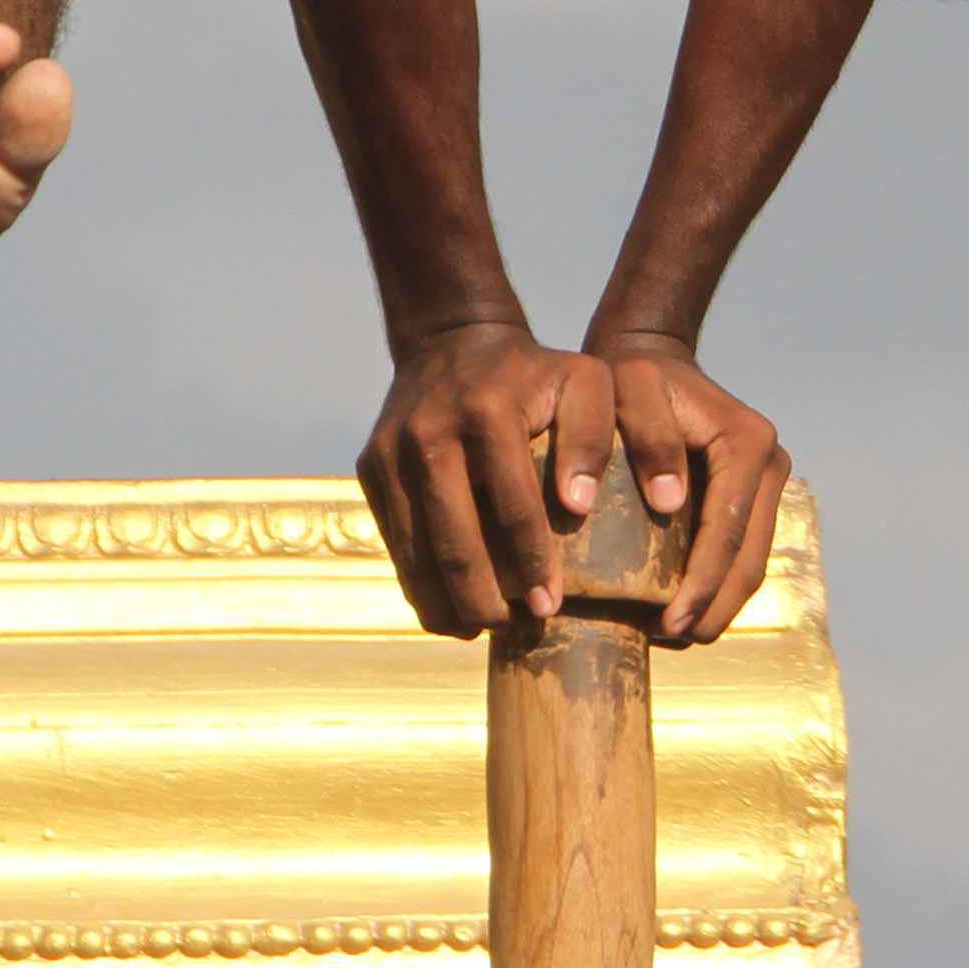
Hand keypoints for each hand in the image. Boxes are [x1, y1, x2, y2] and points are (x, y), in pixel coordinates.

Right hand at [356, 321, 617, 636]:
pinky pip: (395, 540)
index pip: (513, 506)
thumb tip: (579, 507)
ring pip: (414, 549)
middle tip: (514, 628)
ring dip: (446, 600)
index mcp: (488, 411)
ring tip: (482, 628)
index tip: (549, 606)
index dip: (531, 563)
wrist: (454, 339)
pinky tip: (449, 607)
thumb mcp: (586, 381)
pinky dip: (419, 581)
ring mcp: (391, 451)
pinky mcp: (370, 466)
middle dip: (483, 597)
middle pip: (453, 539)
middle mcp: (430, 431)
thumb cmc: (534, 372)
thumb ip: (597, 437)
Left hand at [592, 334, 792, 645]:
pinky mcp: (755, 495)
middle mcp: (770, 463)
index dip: (703, 582)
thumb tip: (671, 504)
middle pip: (750, 555)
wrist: (650, 358)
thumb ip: (649, 437)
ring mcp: (767, 481)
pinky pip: (743, 550)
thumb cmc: (631, 375)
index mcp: (747, 442)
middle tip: (675, 637)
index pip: (728, 529)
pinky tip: (688, 606)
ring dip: (721, 602)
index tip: (670, 622)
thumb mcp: (631, 389)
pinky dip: (720, 584)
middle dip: (715, 604)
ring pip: (753, 560)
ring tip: (679, 632)